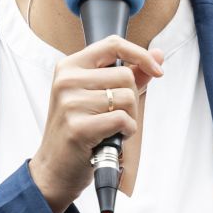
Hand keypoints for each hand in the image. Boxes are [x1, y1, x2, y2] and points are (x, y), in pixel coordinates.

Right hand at [28, 36, 163, 212]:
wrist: (55, 167)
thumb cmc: (79, 130)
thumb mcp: (99, 96)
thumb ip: (130, 75)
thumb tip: (158, 55)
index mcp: (70, 67)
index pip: (112, 44)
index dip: (141, 54)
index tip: (157, 70)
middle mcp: (66, 80)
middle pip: (126, 76)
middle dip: (132, 99)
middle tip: (115, 116)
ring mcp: (70, 103)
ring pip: (127, 98)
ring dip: (129, 118)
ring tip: (110, 128)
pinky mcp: (78, 126)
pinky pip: (122, 120)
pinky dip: (126, 132)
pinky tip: (112, 138)